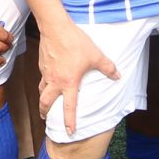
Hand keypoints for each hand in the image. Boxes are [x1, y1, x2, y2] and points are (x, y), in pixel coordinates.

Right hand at [34, 15, 119, 138]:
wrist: (55, 28)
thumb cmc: (75, 42)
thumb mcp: (96, 55)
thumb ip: (107, 67)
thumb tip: (117, 75)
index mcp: (69, 82)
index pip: (69, 107)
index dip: (69, 121)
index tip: (69, 131)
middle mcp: (55, 81)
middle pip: (45, 102)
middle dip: (44, 112)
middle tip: (46, 118)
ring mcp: (46, 72)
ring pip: (41, 90)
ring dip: (43, 98)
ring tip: (45, 101)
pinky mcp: (42, 64)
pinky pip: (42, 77)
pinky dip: (44, 82)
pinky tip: (49, 78)